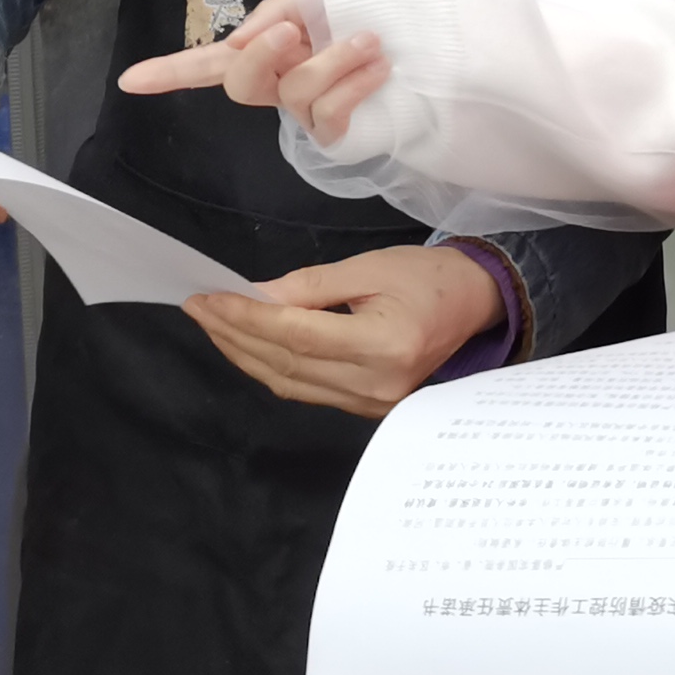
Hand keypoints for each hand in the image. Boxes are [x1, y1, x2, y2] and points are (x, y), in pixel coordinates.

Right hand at [117, 0, 394, 144]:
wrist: (435, 35)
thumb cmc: (378, 9)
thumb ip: (281, 12)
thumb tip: (245, 40)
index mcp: (270, 49)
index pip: (209, 62)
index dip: (169, 71)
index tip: (129, 81)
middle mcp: (280, 83)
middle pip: (240, 82)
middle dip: (260, 54)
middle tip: (293, 30)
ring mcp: (306, 111)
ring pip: (295, 92)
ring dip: (333, 60)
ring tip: (370, 42)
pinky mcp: (337, 134)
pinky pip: (329, 113)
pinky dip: (352, 84)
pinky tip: (377, 67)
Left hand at [186, 242, 501, 416]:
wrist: (476, 305)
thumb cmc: (429, 277)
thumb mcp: (370, 267)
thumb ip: (309, 285)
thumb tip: (255, 296)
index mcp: (384, 345)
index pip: (296, 336)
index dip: (246, 318)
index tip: (208, 297)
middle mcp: (376, 384)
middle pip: (286, 363)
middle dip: (235, 334)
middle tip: (198, 306)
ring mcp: (371, 403)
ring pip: (289, 383)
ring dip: (244, 354)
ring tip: (212, 324)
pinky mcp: (367, 407)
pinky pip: (306, 390)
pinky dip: (271, 367)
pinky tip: (247, 345)